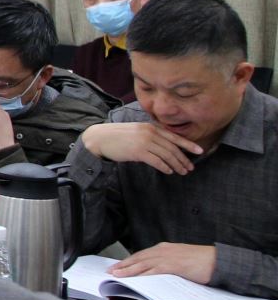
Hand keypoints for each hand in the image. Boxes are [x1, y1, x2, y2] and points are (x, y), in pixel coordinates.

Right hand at [82, 121, 204, 174]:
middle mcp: (150, 133)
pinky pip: (157, 161)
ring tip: (182, 172)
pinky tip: (169, 171)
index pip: (174, 136)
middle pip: (173, 148)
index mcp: (151, 127)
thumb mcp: (136, 131)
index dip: (188, 144)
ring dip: (176, 165)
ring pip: (167, 155)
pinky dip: (165, 167)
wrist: (100, 138)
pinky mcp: (138, 152)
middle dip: (183, 159)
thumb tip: (163, 147)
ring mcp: (144, 142)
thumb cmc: (117, 136)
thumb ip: (150, 136)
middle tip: (190, 168)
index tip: (200, 151)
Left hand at [110, 243, 216, 285]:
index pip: (142, 255)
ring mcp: (168, 257)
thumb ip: (169, 264)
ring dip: (128, 269)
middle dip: (123, 265)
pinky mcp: (173, 265)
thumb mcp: (182, 260)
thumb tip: (158, 274)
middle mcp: (163, 250)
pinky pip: (154, 270)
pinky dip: (142, 274)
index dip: (129, 261)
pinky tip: (133, 278)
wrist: (219, 261)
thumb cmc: (203, 262)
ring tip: (116, 275)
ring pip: (142, 264)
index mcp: (165, 248)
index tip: (118, 266)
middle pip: (138, 258)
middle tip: (110, 271)